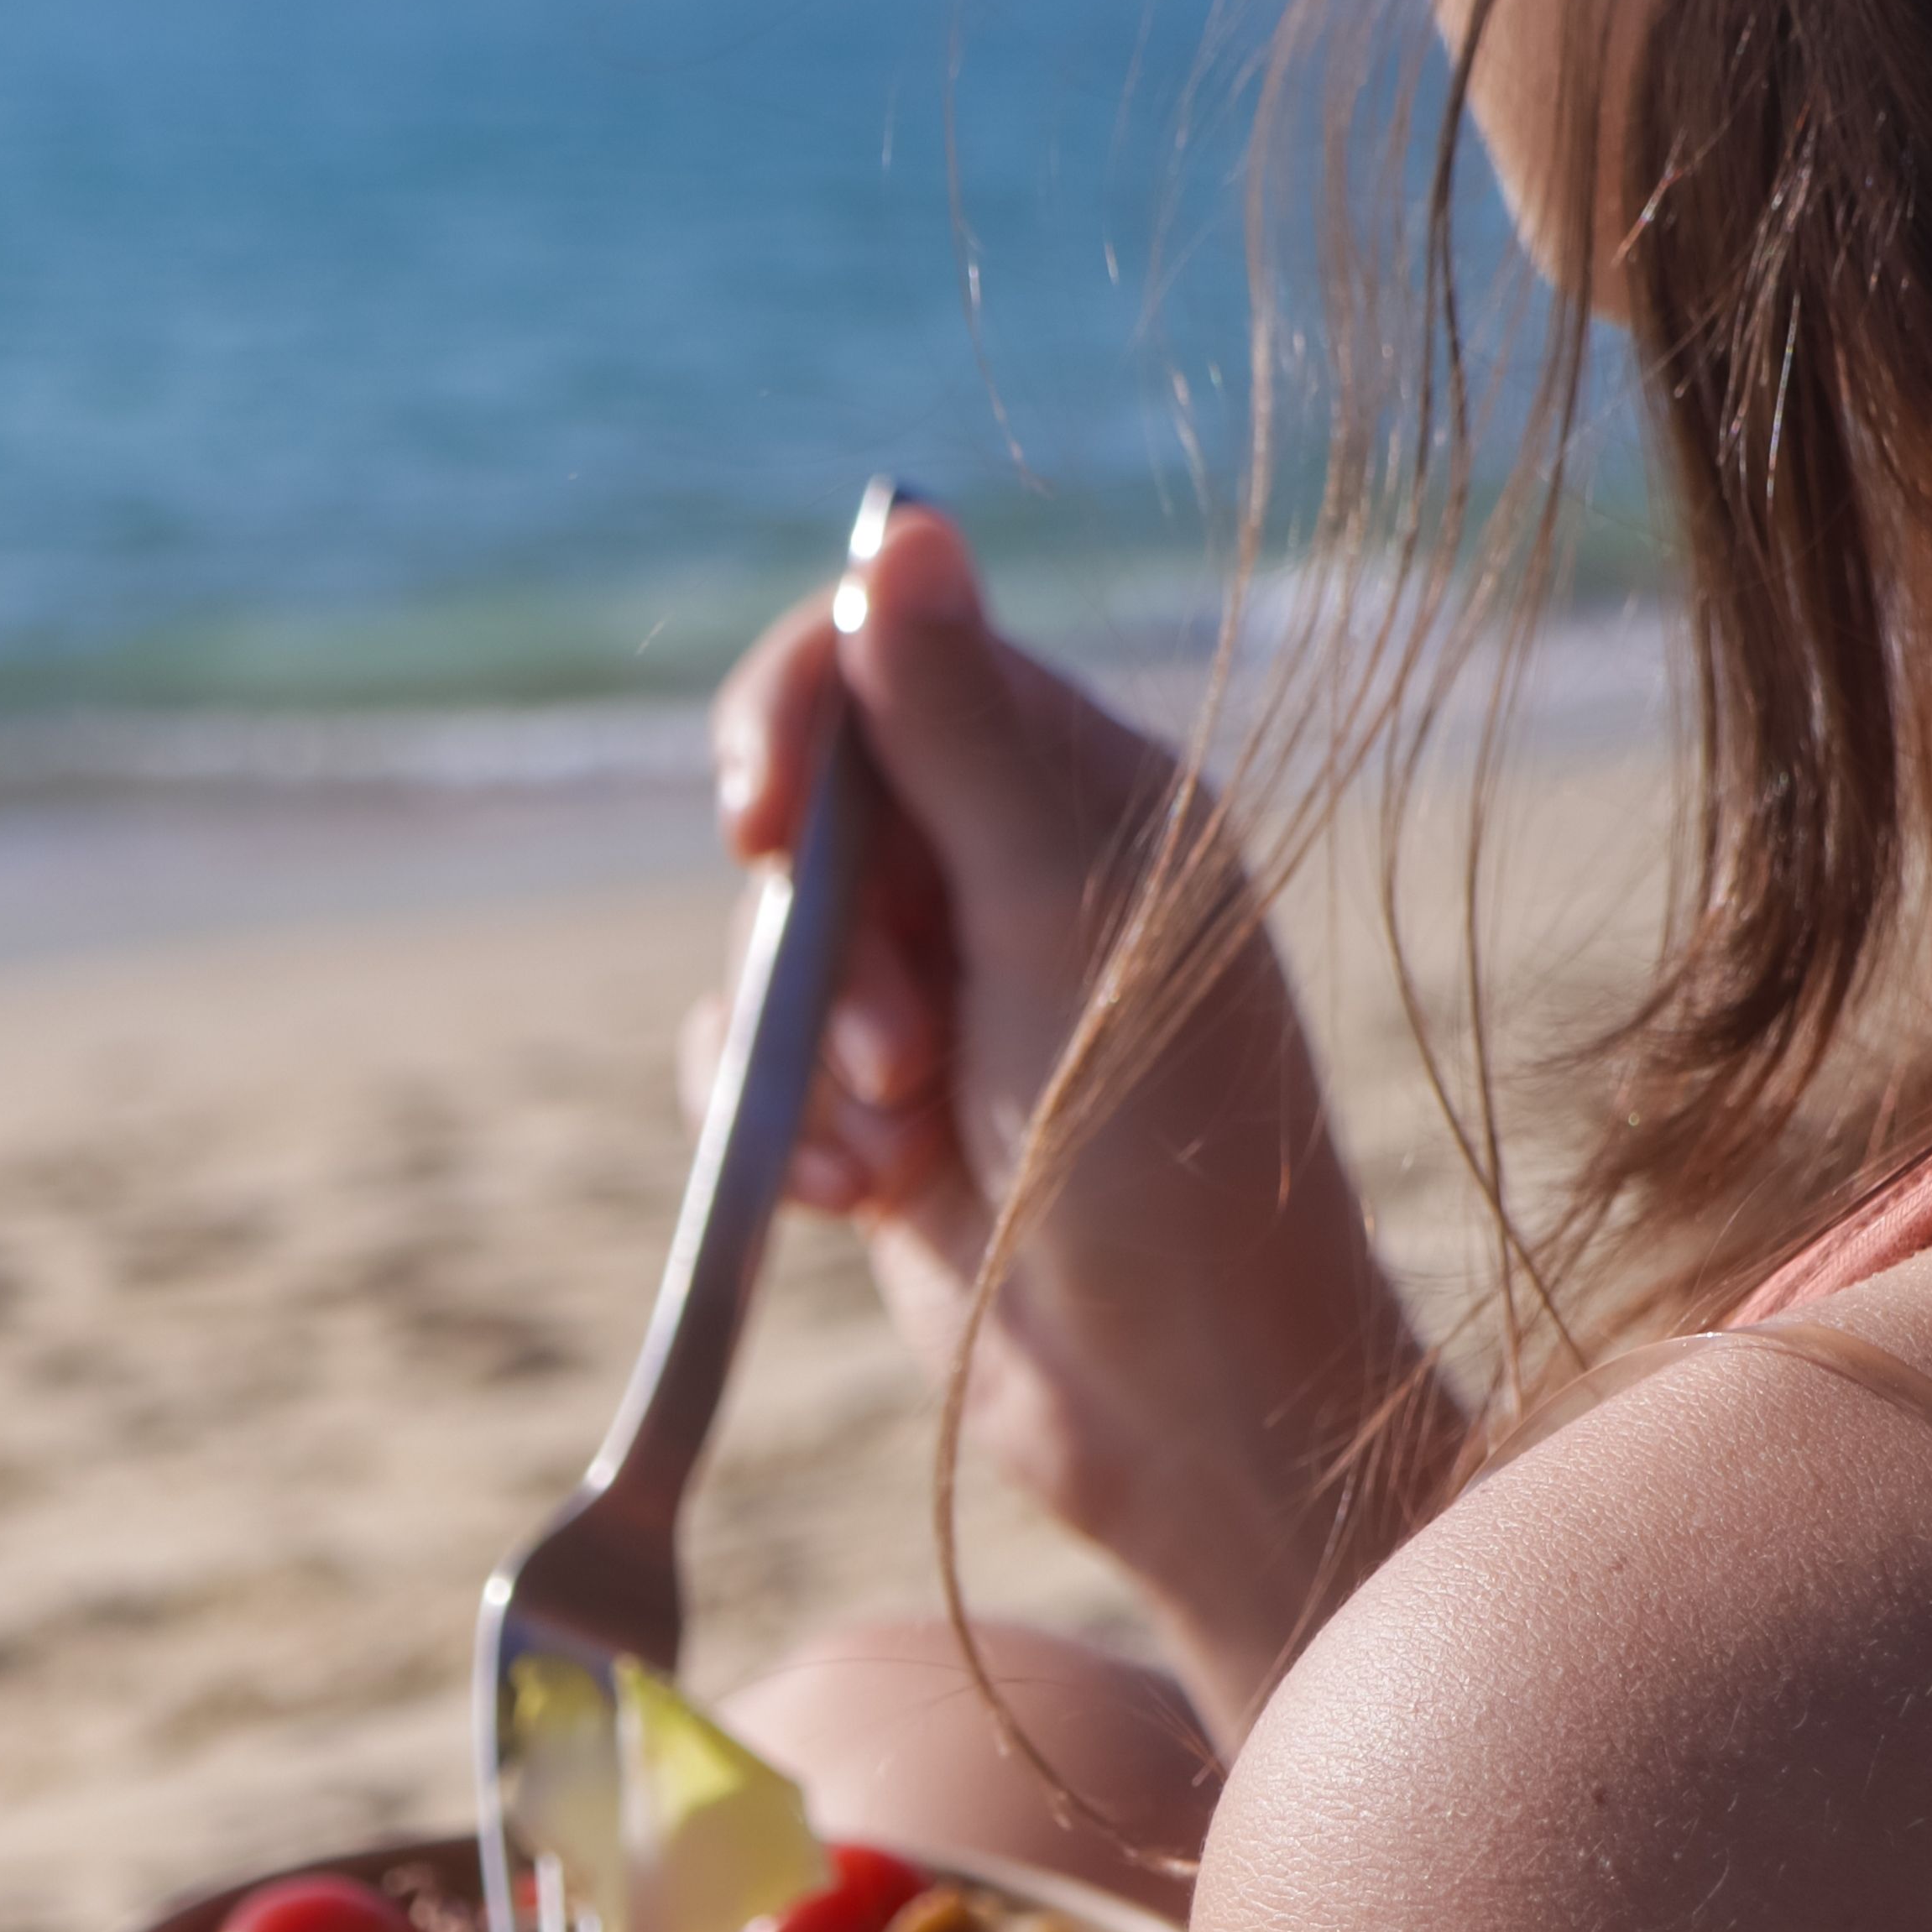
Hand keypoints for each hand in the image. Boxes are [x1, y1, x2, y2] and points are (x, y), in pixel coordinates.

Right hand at [699, 504, 1447, 1735]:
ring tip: (897, 1139)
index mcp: (1082, 787)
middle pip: (807, 807)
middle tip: (885, 1042)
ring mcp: (936, 998)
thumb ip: (955, 724)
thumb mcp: (1055, 915)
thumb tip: (899, 521)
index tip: (758, 823)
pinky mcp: (872, 1116)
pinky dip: (774, 1130)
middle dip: (816, 935)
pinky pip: (747, 1067)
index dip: (794, 717)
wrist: (1185, 1411)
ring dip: (804, 1053)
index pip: (884, 657)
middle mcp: (1008, 872)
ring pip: (763, 949)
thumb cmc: (1171, 1158)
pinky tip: (855, 1201)